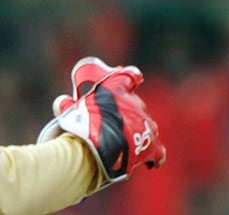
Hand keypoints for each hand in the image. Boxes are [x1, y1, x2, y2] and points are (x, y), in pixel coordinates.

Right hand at [39, 57, 166, 187]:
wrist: (91, 151)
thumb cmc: (74, 129)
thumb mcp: (67, 112)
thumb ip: (66, 106)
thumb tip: (62, 102)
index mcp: (117, 89)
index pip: (129, 77)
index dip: (130, 78)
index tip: (132, 79)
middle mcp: (136, 103)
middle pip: (134, 106)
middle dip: (122, 116)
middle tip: (107, 129)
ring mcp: (145, 124)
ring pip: (145, 126)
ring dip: (134, 134)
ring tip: (120, 145)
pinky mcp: (151, 146)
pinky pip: (158, 151)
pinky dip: (154, 155)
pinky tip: (152, 162)